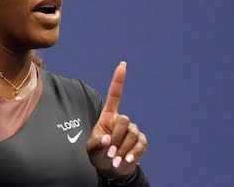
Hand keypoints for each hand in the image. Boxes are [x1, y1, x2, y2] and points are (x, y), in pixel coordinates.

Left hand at [86, 61, 147, 178]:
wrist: (111, 169)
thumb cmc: (99, 155)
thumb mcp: (92, 150)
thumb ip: (96, 145)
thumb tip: (106, 140)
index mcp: (108, 116)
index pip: (115, 95)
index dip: (118, 80)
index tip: (122, 65)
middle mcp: (122, 120)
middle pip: (124, 120)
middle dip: (116, 137)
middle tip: (109, 152)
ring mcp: (133, 130)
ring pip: (132, 133)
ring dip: (122, 149)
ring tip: (114, 159)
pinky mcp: (141, 141)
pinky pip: (140, 144)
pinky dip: (132, 154)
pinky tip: (125, 160)